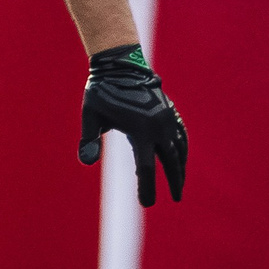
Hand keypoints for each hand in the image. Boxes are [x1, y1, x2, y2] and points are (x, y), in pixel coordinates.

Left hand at [79, 45, 187, 207]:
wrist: (120, 64)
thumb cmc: (101, 92)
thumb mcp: (91, 116)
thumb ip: (88, 139)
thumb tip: (85, 162)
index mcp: (139, 131)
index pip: (145, 168)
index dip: (147, 188)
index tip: (147, 204)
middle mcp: (158, 127)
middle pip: (170, 161)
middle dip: (174, 181)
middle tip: (176, 198)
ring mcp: (167, 118)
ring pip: (179, 148)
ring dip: (181, 167)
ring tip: (180, 183)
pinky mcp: (170, 112)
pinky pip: (181, 134)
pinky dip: (183, 148)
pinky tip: (182, 157)